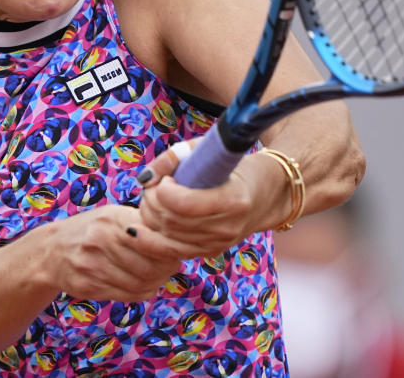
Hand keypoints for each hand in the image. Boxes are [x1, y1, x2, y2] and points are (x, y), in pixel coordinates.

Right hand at [47, 203, 193, 302]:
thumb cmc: (90, 229)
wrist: (50, 251)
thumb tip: (176, 233)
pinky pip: (127, 295)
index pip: (151, 238)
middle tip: (172, 264)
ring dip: (157, 281)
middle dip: (166, 268)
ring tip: (159, 274)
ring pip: (140, 283)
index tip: (176, 247)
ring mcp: (92, 266)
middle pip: (148, 265)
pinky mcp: (88, 286)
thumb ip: (139, 221)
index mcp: (109, 219)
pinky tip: (145, 284)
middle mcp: (99, 241)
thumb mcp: (111, 215)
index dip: (169, 248)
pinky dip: (143, 291)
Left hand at [136, 140, 265, 258]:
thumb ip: (174, 158)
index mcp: (233, 199)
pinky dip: (151, 239)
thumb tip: (145, 178)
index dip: (164, 191)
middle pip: (173, 222)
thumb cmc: (234, 166)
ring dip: (148, 219)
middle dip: (151, 203)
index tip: (165, 179)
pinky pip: (172, 251)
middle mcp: (227, 228)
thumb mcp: (209, 151)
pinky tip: (139, 228)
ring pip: (168, 239)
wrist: (264, 194)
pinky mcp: (209, 252)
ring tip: (150, 200)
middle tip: (151, 187)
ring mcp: (219, 244)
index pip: (185, 204)